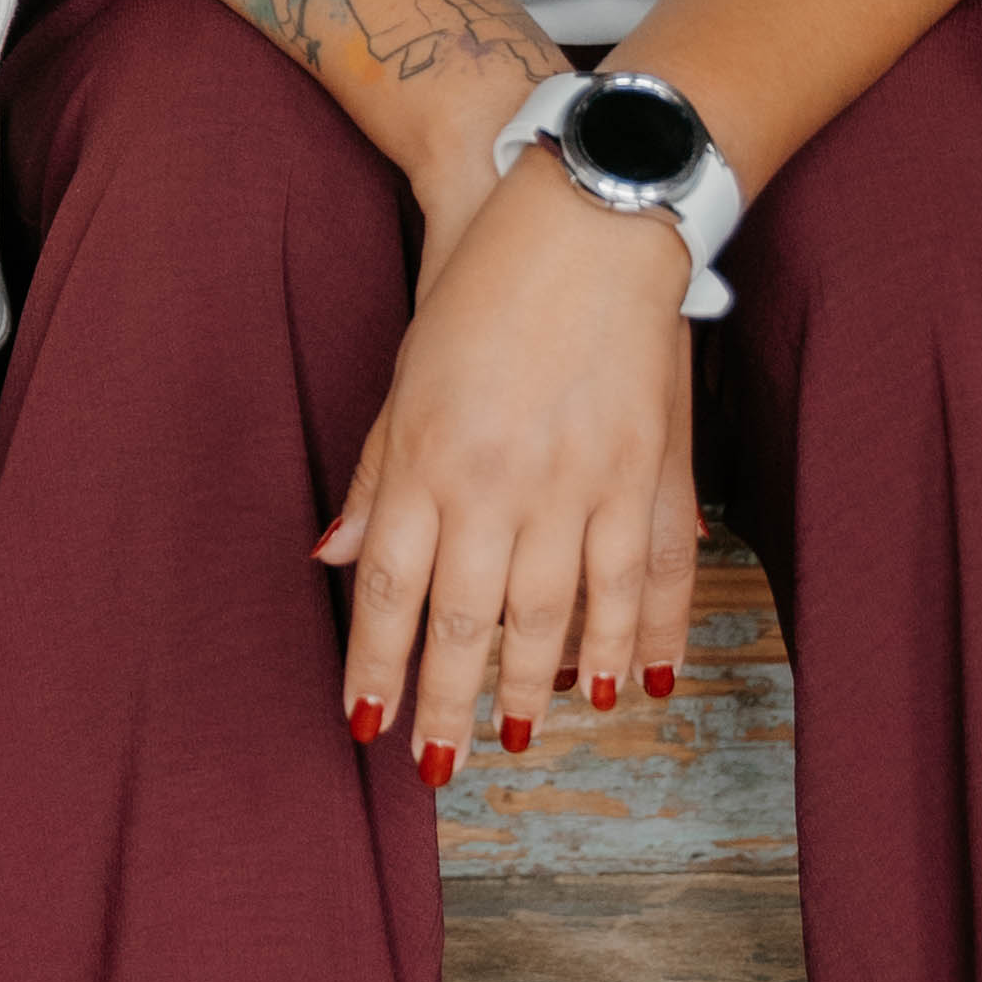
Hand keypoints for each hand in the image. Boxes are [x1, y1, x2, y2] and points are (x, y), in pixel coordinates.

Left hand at [321, 148, 691, 767]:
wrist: (586, 218)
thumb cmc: (483, 290)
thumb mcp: (407, 377)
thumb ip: (378, 474)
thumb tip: (332, 557)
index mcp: (429, 459)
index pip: (392, 592)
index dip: (379, 668)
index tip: (367, 724)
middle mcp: (501, 484)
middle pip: (468, 622)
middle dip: (448, 701)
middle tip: (439, 763)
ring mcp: (581, 483)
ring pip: (555, 616)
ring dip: (534, 686)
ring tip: (516, 736)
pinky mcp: (649, 470)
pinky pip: (643, 579)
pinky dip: (638, 637)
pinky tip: (628, 684)